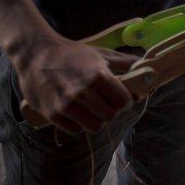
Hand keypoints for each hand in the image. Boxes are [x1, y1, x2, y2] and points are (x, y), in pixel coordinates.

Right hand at [10, 35, 138, 133]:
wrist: (35, 54)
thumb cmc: (72, 54)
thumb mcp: (101, 54)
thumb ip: (125, 62)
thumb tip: (148, 67)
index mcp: (98, 76)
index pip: (124, 102)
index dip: (125, 101)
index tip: (120, 97)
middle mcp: (83, 92)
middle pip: (111, 116)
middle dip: (111, 111)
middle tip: (105, 103)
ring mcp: (66, 104)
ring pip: (95, 127)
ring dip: (96, 120)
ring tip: (92, 109)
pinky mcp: (52, 114)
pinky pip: (76, 130)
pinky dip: (79, 124)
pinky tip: (76, 112)